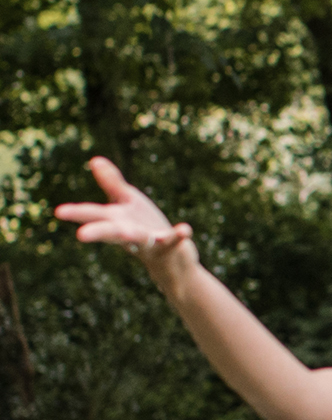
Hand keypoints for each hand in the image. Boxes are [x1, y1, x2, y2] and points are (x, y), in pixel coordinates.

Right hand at [54, 157, 198, 289]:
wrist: (172, 260)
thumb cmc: (145, 227)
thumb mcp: (127, 203)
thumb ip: (112, 183)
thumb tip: (95, 159)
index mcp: (116, 221)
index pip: (94, 216)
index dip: (77, 213)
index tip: (58, 212)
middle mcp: (130, 233)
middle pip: (111, 231)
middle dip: (97, 232)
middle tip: (81, 236)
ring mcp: (150, 242)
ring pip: (140, 239)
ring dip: (136, 237)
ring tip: (131, 233)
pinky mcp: (172, 247)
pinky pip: (175, 241)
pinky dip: (179, 235)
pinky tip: (185, 229)